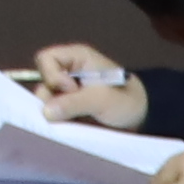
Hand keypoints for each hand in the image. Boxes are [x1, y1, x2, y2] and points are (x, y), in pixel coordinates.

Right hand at [21, 47, 149, 131]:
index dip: (52, 75)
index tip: (70, 89)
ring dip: (53, 111)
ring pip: (45, 98)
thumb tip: (45, 112)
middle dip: (51, 96)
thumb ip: (73, 103)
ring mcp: (67, 91)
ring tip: (70, 120)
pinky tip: (67, 126)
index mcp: (77, 58)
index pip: (46, 59)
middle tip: (68, 109)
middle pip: (42, 80)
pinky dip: (56, 120)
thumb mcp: (101, 100)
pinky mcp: (67, 108)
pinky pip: (52, 112)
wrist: (140, 119)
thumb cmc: (125, 100)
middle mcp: (68, 72)